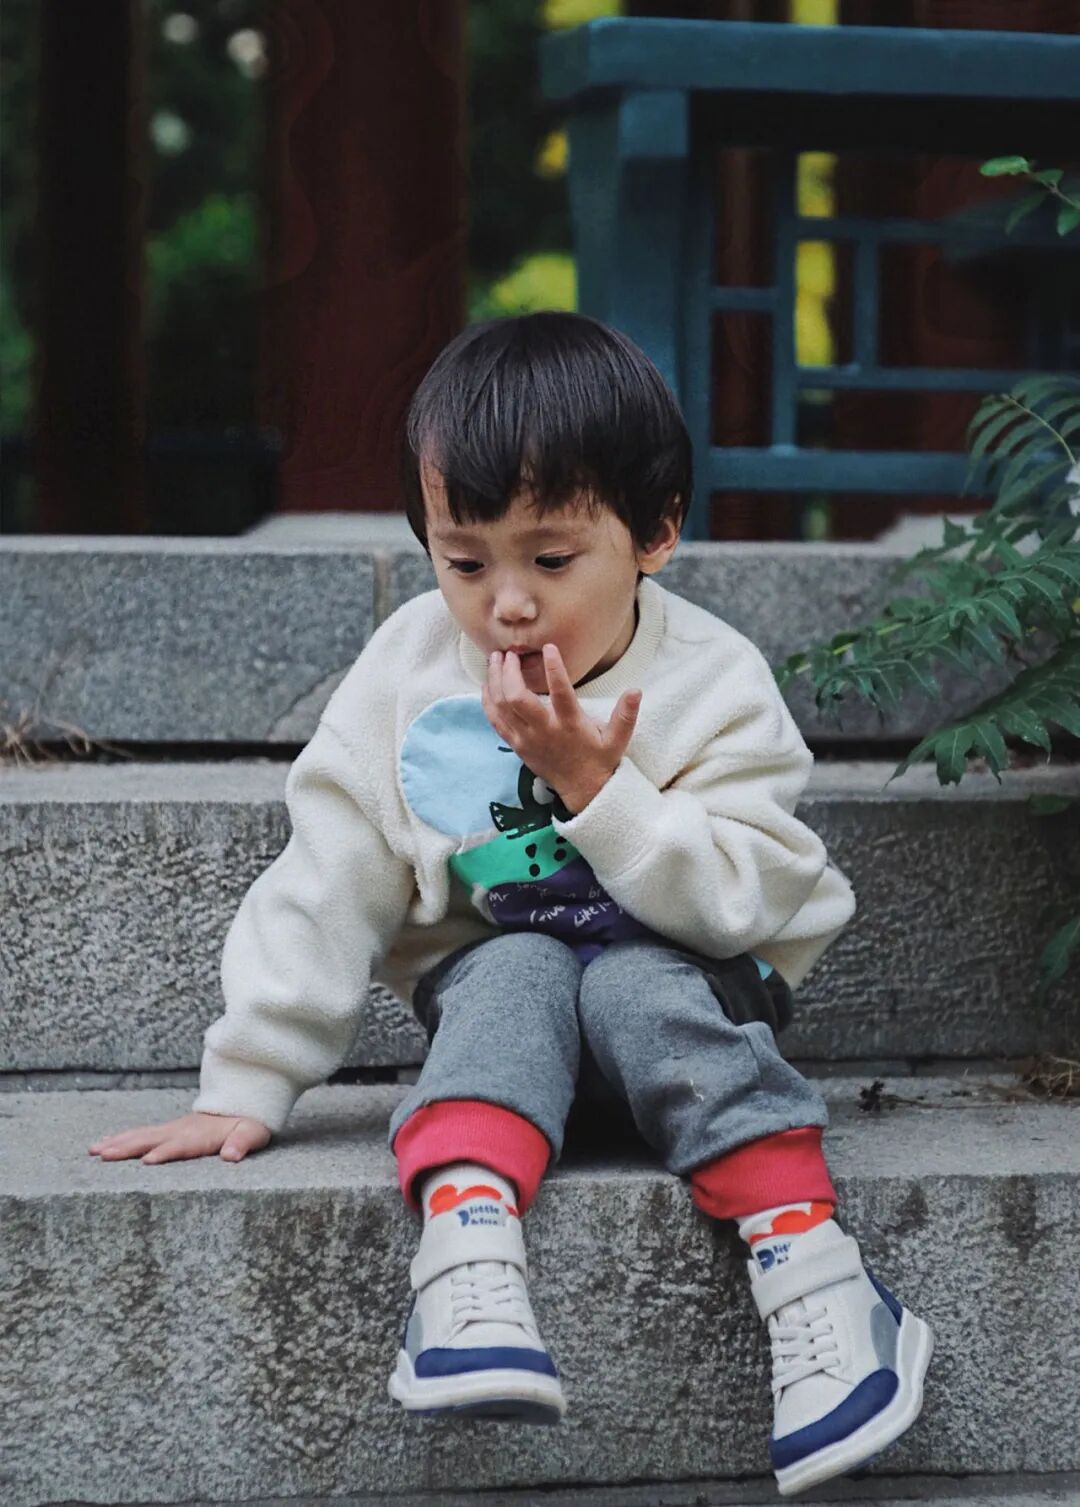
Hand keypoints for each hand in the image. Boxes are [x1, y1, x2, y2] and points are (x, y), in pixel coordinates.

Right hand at [88, 1110, 270, 1164]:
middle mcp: (182, 1130)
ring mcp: (172, 1128)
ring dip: (118, 1142)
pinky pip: (141, 1133)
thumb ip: (242, 1143)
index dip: (166, 1152)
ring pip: (142, 1135)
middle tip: (104, 1154)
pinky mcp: (167, 1130)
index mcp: (202, 1134)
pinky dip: (121, 1137)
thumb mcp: (252, 1132)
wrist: (241, 1102)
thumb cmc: (248, 1124)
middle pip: (153, 1139)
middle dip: (129, 1147)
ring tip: (95, 1150)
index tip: (147, 1160)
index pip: (182, 1145)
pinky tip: (104, 1143)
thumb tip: (232, 1155)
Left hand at [482, 643, 641, 812]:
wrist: (582, 791)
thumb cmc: (600, 760)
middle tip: (510, 652)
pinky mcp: (516, 746)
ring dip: (494, 680)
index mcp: (570, 725)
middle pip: (516, 698)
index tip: (548, 647)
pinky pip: (495, 721)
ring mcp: (526, 739)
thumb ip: (626, 715)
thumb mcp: (618, 740)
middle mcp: (544, 731)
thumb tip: (636, 690)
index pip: (560, 693)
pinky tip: (487, 684)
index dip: (553, 669)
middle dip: (509, 671)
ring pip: (501, 706)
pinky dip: (488, 701)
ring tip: (495, 660)